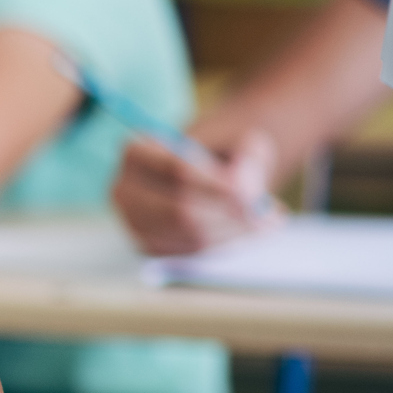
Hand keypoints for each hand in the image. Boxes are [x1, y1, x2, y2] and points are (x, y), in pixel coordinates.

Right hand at [112, 130, 283, 256]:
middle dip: (229, 216)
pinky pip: (190, 252)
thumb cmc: (225, 150)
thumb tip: (245, 192)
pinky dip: (224, 243)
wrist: (211, 168)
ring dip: (233, 231)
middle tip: (269, 214)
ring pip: (188, 234)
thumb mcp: (244, 140)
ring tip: (266, 219)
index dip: (218, 186)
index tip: (255, 196)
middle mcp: (124, 189)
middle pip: (179, 210)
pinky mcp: (149, 246)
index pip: (176, 171)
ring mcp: (132, 222)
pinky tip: (245, 229)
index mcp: (137, 151)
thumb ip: (250, 158)